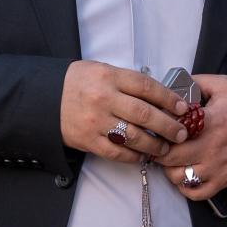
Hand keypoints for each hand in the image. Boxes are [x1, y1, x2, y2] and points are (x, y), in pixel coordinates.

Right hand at [60, 60, 189, 163]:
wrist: (44, 99)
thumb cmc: (78, 83)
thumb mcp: (101, 70)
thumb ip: (127, 81)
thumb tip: (160, 96)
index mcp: (109, 77)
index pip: (147, 87)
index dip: (169, 98)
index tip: (182, 107)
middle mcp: (104, 98)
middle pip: (145, 114)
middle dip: (169, 125)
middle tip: (182, 133)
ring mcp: (96, 121)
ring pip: (134, 136)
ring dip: (154, 144)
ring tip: (165, 147)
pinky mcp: (88, 141)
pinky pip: (117, 152)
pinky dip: (134, 156)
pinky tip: (143, 155)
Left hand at [160, 75, 226, 200]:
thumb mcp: (223, 85)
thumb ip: (196, 82)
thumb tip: (173, 84)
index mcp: (208, 122)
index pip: (170, 129)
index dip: (159, 128)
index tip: (158, 125)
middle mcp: (210, 148)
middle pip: (169, 157)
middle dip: (159, 150)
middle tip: (160, 143)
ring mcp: (216, 168)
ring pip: (178, 177)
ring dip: (169, 168)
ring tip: (173, 158)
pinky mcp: (223, 181)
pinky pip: (196, 193)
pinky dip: (185, 186)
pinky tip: (185, 173)